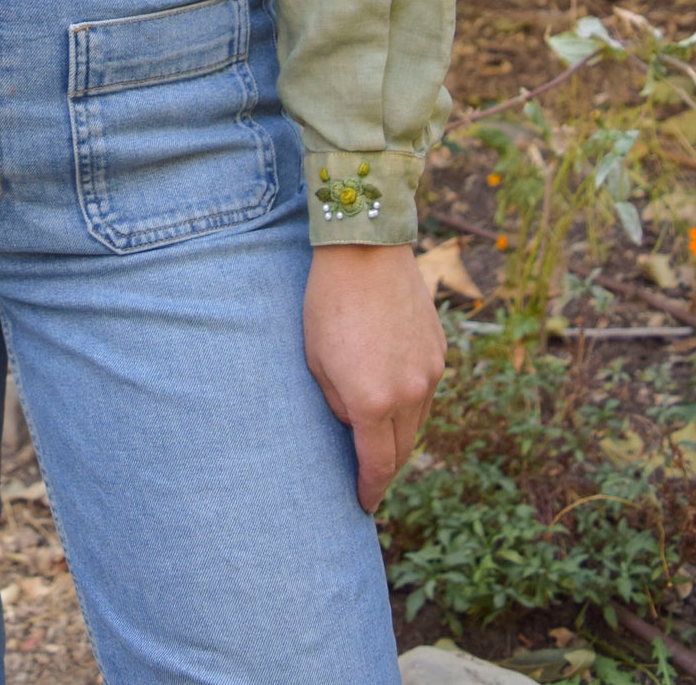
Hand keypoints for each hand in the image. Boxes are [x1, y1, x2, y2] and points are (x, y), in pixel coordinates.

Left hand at [303, 243, 444, 513]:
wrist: (366, 252)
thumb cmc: (328, 303)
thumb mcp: (316, 360)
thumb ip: (338, 404)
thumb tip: (355, 424)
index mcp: (373, 402)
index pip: (378, 465)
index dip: (371, 489)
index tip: (364, 504)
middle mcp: (409, 394)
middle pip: (403, 450)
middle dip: (387, 469)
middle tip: (372, 478)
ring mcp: (430, 372)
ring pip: (419, 421)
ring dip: (401, 435)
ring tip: (380, 438)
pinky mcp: (439, 351)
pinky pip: (427, 391)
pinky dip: (412, 402)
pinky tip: (394, 395)